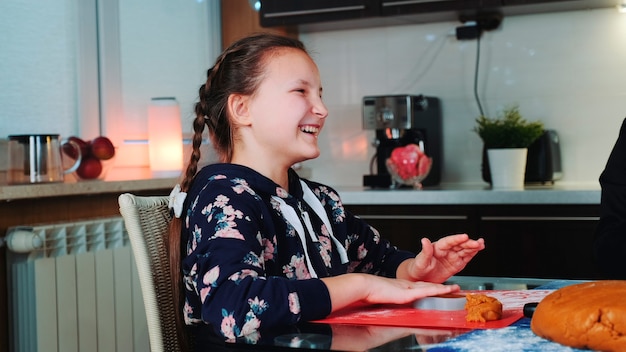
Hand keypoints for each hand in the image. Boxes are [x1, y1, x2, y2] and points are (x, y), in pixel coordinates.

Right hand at [321, 273, 459, 311]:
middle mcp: (406, 286)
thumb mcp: (382, 300)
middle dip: (440, 288)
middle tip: (453, 288)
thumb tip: (391, 310)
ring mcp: (408, 288)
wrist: (362, 287)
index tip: (439, 289)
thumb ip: (389, 304)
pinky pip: (427, 291)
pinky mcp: (408, 293)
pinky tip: (447, 290)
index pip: (419, 288)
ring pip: (430, 287)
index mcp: (400, 288)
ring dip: (443, 289)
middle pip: (427, 286)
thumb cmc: (368, 294)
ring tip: (455, 288)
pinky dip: (438, 290)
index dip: (430, 288)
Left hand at [399, 234, 484, 282]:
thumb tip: (424, 241)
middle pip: (459, 245)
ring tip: (481, 244)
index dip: (457, 239)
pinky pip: (465, 258)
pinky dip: (472, 254)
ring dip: (473, 247)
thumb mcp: (420, 261)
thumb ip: (425, 252)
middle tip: (477, 243)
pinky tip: (478, 250)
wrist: (420, 279)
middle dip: (469, 243)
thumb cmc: (418, 268)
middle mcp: (446, 250)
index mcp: (437, 248)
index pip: (448, 241)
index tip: (465, 236)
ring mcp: (452, 257)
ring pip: (464, 250)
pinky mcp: (456, 264)